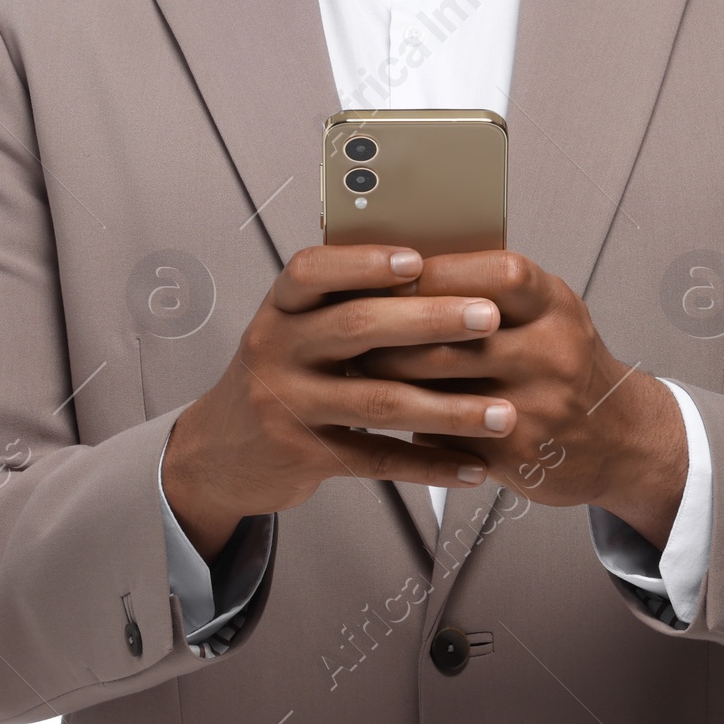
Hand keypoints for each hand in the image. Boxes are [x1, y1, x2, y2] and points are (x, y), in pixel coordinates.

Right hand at [158, 245, 519, 560]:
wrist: (220, 452)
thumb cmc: (280, 375)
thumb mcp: (294, 329)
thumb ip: (344, 302)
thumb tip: (432, 265)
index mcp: (280, 309)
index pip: (312, 271)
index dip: (364, 262)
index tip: (418, 260)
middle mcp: (277, 350)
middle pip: (356, 327)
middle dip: (430, 320)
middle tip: (488, 317)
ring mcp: (288, 405)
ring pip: (378, 401)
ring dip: (449, 408)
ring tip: (503, 411)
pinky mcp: (304, 455)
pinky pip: (376, 459)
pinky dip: (430, 463)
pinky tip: (471, 464)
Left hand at [355, 251, 686, 550]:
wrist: (619, 439)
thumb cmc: (567, 363)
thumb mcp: (548, 313)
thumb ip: (493, 291)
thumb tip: (409, 264)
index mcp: (555, 305)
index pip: (497, 274)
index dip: (441, 271)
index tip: (395, 270)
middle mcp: (552, 351)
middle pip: (456, 332)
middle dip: (395, 327)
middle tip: (352, 321)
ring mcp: (537, 405)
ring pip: (442, 385)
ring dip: (390, 373)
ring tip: (356, 362)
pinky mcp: (518, 452)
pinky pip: (448, 432)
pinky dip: (412, 418)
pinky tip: (386, 409)